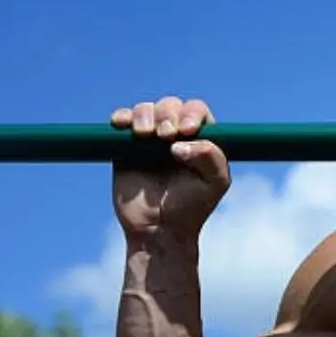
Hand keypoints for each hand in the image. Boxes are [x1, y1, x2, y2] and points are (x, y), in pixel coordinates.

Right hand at [110, 96, 229, 240]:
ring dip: (145, 113)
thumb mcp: (214, 183)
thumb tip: (179, 143)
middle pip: (171, 105)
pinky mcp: (125, 147)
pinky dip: (122, 117)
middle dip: (168, 114)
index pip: (197, 111)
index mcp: (200, 140)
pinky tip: (122, 125)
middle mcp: (176, 136)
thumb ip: (210, 157)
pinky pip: (122, 121)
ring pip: (146, 109)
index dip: (191, 113)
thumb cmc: (191, 207)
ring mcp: (149, 140)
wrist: (158, 230)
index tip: (186, 131)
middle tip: (166, 136)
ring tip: (145, 134)